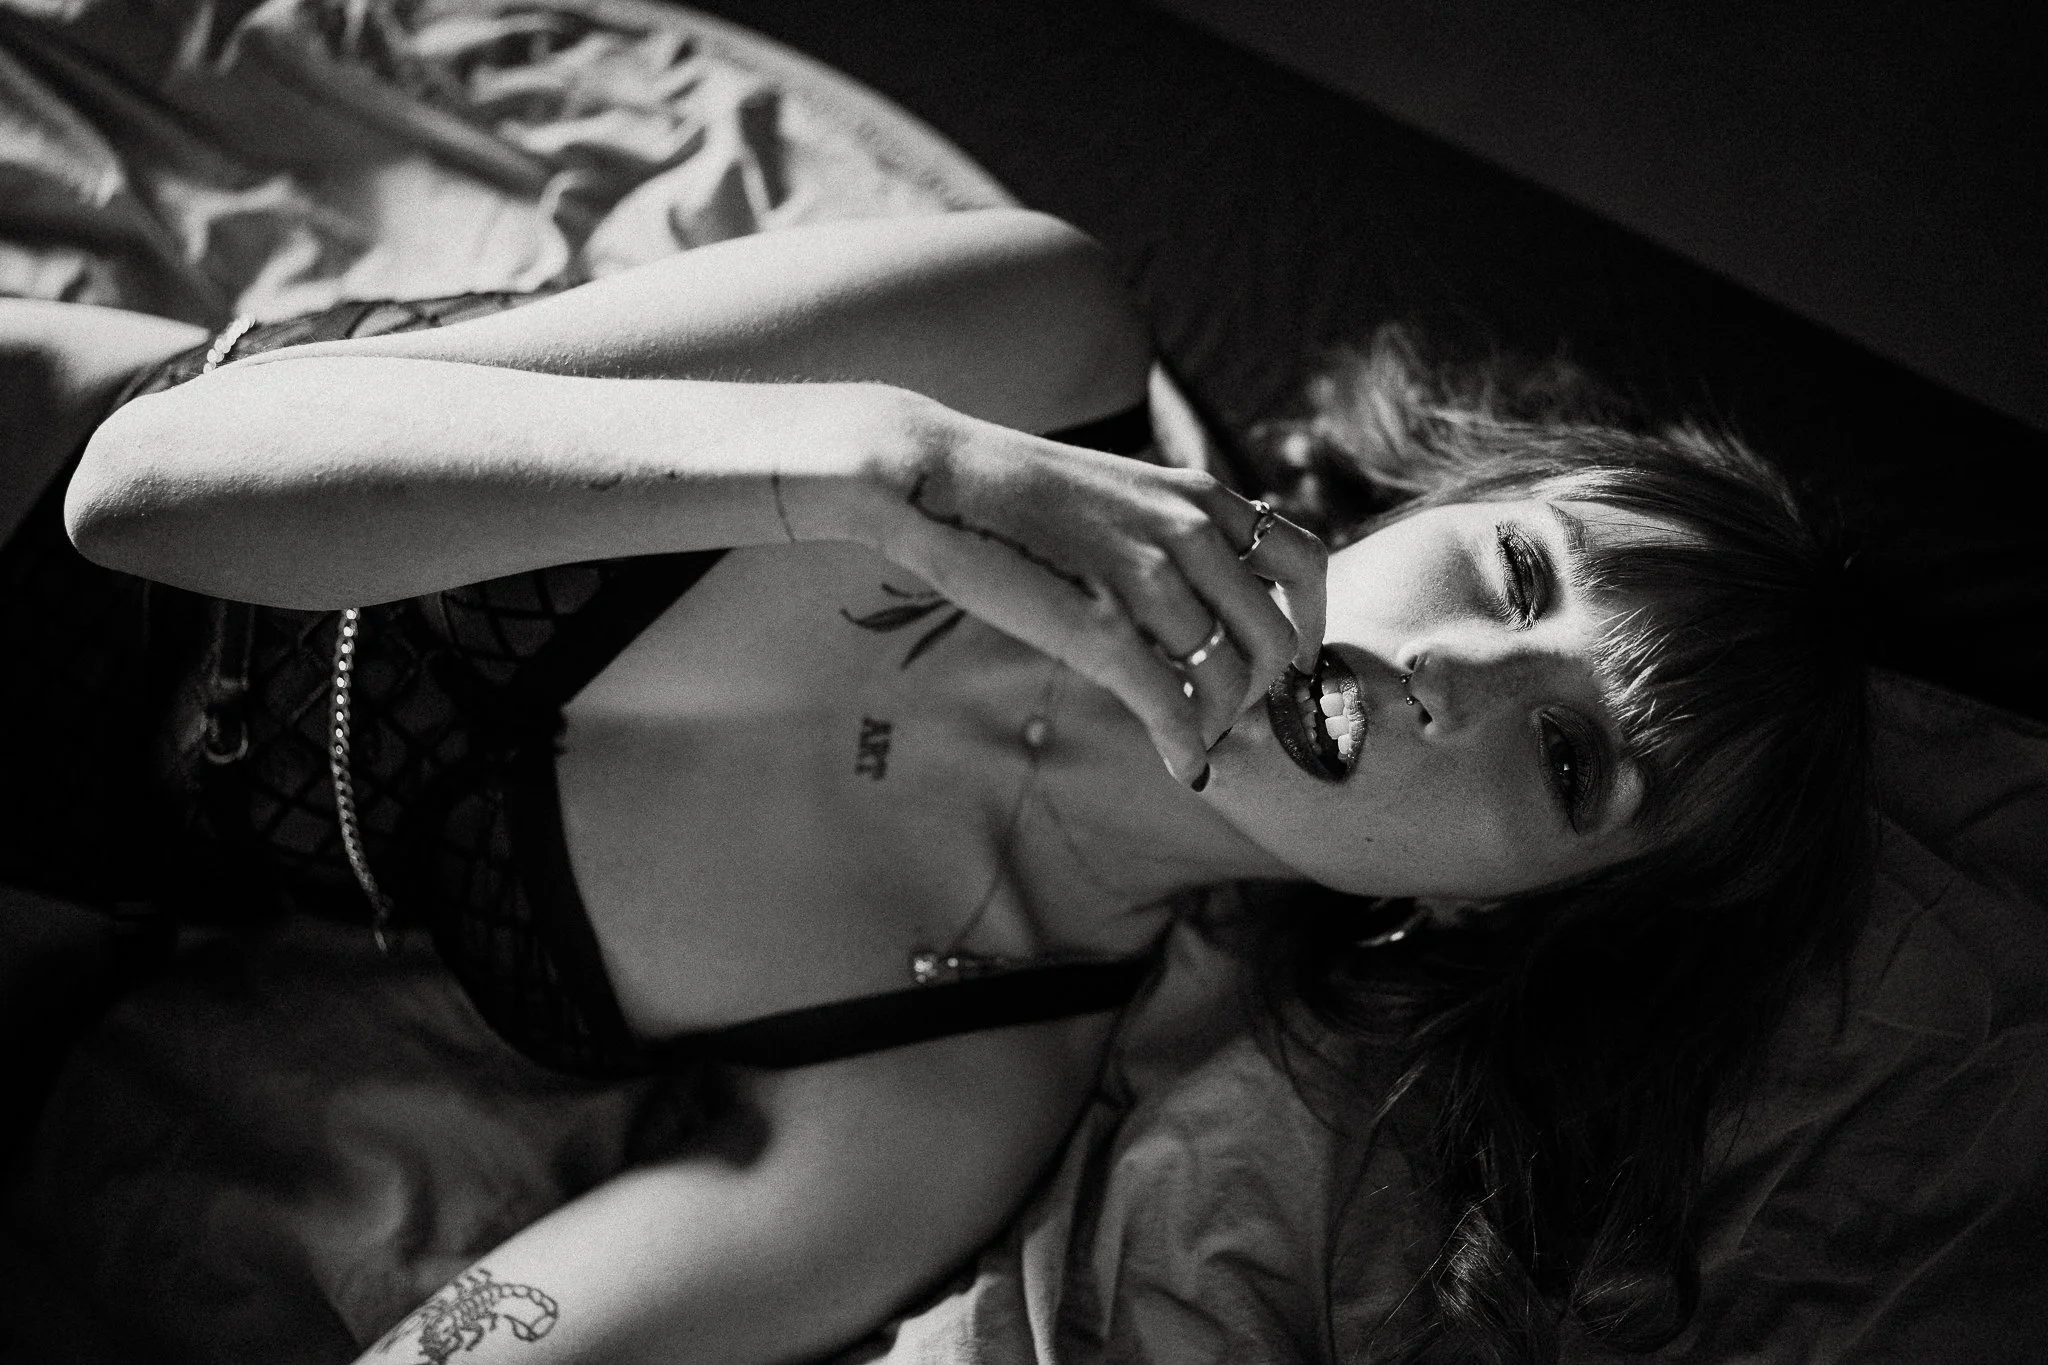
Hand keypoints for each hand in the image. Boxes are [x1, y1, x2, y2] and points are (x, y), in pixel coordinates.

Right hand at [847, 405, 1326, 784]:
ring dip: (1218, 724)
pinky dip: (1187, 749)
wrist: (937, 479)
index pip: (1305, 564)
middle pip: (1276, 637)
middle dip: (1263, 692)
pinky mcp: (1101, 628)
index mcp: (1199, 497)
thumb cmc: (1015, 494)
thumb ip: (1174, 533)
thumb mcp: (1121, 491)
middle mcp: (1189, 533)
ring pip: (1229, 680)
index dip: (1313, 625)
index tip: (1297, 661)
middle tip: (1231, 715)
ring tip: (1193, 738)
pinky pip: (1173, 707)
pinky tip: (1182, 767)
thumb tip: (1208, 598)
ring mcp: (1147, 579)